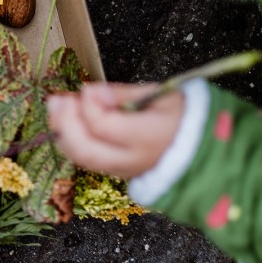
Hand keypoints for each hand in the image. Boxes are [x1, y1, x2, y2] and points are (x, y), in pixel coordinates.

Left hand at [46, 82, 183, 178]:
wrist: (204, 148)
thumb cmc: (184, 116)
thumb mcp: (160, 95)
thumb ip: (122, 94)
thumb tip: (90, 92)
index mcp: (150, 137)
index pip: (104, 126)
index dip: (88, 105)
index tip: (86, 88)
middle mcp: (134, 159)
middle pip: (86, 149)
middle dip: (65, 123)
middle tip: (58, 99)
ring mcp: (125, 171)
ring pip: (83, 159)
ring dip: (63, 132)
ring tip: (56, 107)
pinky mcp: (118, 173)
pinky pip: (88, 161)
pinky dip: (73, 141)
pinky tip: (67, 121)